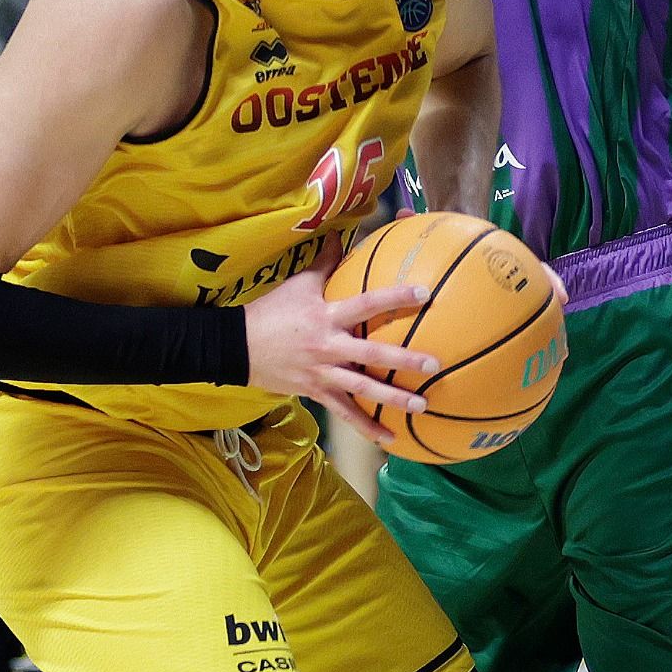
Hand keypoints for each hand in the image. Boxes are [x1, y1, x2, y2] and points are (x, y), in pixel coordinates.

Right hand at [243, 243, 436, 447]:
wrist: (237, 346)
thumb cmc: (271, 311)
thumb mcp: (298, 283)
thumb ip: (326, 262)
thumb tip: (342, 233)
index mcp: (327, 315)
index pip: (367, 303)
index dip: (395, 297)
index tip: (424, 293)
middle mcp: (328, 345)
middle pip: (371, 352)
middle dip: (404, 359)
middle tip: (434, 363)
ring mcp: (323, 372)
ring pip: (363, 388)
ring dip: (394, 397)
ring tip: (422, 404)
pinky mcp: (316, 392)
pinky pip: (345, 413)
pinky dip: (367, 427)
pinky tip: (390, 438)